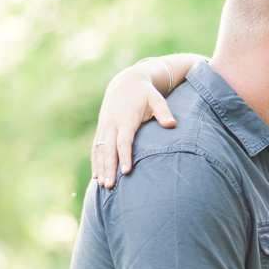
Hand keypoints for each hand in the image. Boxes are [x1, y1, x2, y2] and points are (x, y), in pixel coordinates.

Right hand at [91, 65, 175, 187]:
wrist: (126, 82)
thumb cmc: (145, 93)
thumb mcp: (156, 99)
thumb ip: (164, 112)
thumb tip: (172, 124)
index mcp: (126, 119)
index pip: (124, 141)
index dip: (124, 157)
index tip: (126, 171)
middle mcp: (112, 124)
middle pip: (109, 149)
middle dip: (109, 168)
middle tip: (110, 185)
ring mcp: (105, 126)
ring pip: (100, 150)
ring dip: (100, 168)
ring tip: (102, 185)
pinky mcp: (102, 128)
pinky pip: (96, 147)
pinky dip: (95, 161)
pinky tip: (96, 175)